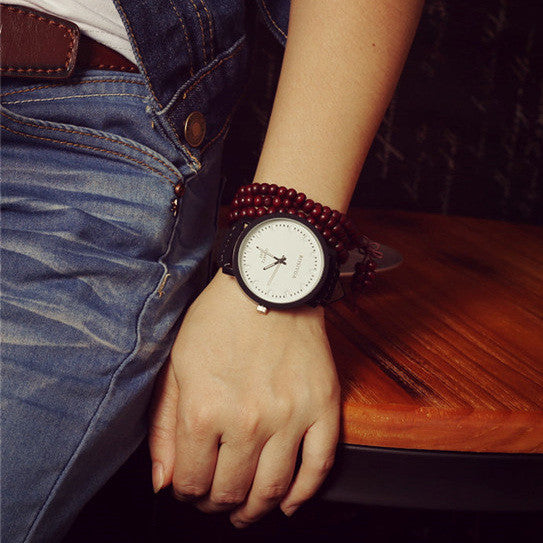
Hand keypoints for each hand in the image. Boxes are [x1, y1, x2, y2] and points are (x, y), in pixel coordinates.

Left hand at [149, 270, 339, 526]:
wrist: (268, 284)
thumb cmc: (218, 320)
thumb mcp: (176, 365)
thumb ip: (163, 426)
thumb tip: (163, 481)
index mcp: (204, 410)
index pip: (191, 481)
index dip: (187, 492)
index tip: (189, 487)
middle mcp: (248, 421)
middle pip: (230, 491)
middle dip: (216, 504)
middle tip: (214, 498)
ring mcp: (291, 416)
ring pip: (273, 489)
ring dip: (256, 510)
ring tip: (246, 510)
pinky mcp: (323, 407)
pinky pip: (319, 466)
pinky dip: (304, 495)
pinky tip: (289, 503)